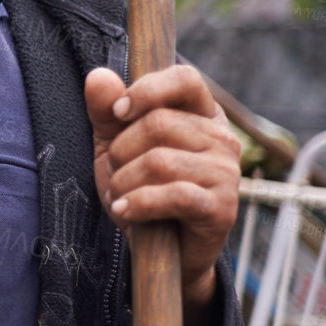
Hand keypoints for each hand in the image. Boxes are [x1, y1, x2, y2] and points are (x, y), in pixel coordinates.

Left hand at [85, 65, 240, 325]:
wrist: (162, 249)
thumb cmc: (140, 187)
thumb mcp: (114, 145)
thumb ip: (105, 111)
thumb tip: (98, 76)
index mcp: (201, 113)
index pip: (186, 78)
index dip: (147, 90)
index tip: (117, 112)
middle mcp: (222, 138)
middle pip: (159, 123)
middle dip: (121, 151)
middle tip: (118, 173)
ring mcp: (227, 173)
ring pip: (159, 161)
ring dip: (124, 182)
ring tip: (122, 196)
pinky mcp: (222, 207)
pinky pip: (172, 195)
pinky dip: (137, 204)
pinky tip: (124, 211)